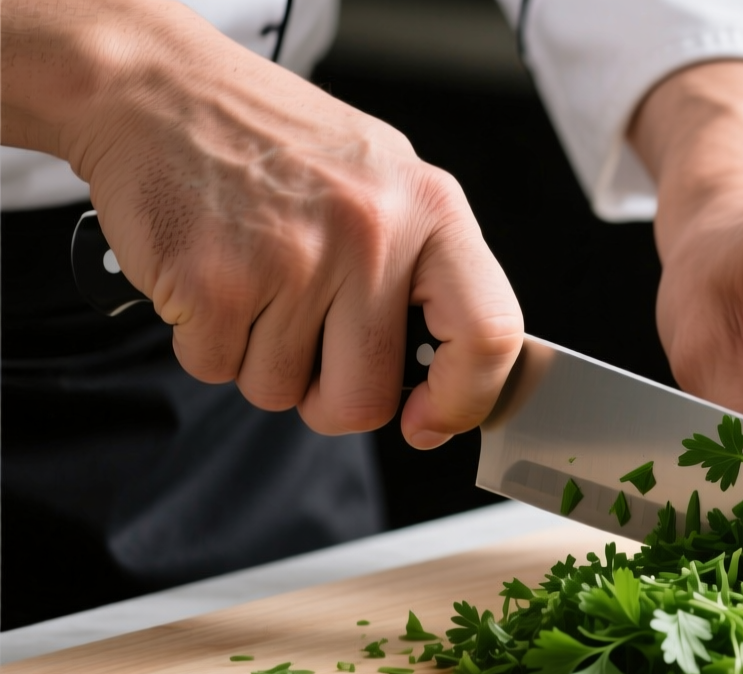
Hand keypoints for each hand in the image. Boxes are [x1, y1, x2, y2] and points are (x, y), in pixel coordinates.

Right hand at [1, 0, 522, 447]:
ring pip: (281, 392)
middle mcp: (370, 234)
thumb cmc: (277, 142)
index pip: (489, 333)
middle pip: (366, 398)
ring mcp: (292, 260)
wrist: (159, 90)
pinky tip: (212, 277)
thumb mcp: (385, 179)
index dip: (464, 400)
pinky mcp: (212, 283)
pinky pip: (217, 370)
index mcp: (430, 208)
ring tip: (253, 282)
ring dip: (259, 360)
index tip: (430, 421)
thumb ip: (425, 270)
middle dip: (329, 397)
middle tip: (307, 344)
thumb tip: (452, 378)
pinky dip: (205, 342)